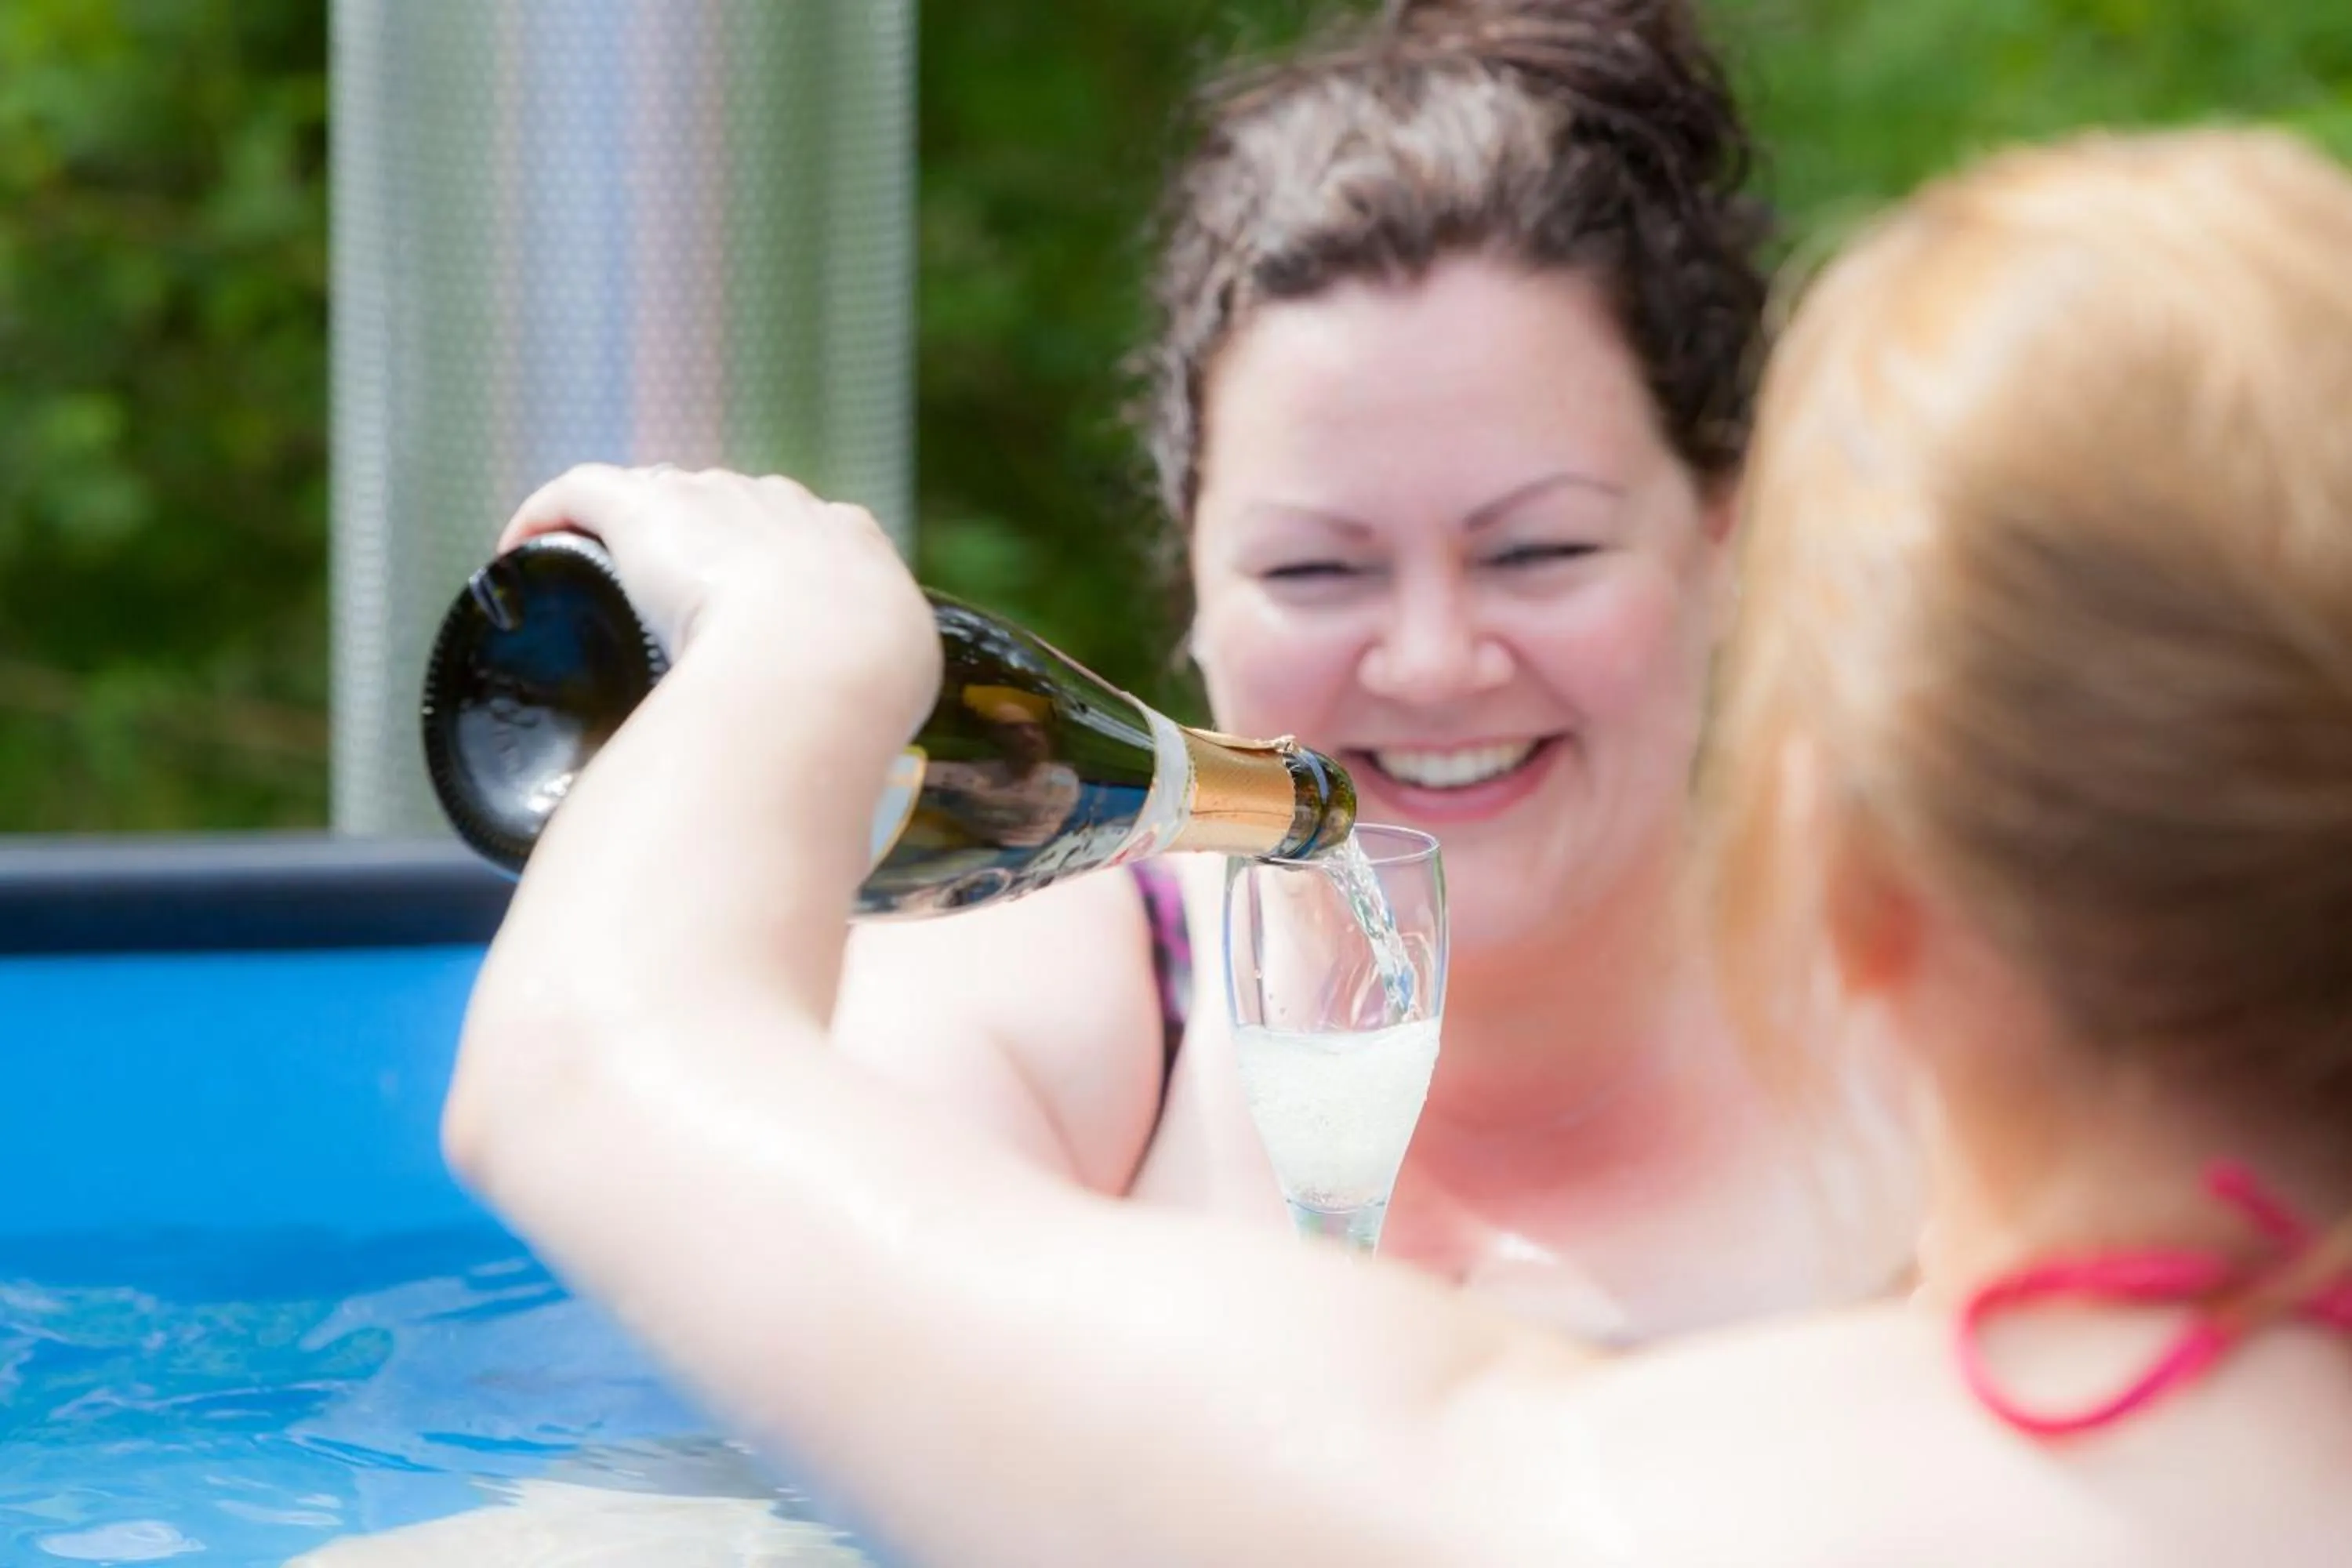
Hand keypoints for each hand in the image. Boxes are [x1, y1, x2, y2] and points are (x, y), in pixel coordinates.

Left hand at [499, 462, 940, 735]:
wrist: (822, 668)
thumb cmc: (863, 702)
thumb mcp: (892, 707)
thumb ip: (867, 729)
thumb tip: (844, 821)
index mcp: (856, 547)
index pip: (810, 536)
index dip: (777, 568)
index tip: (754, 616)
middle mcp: (786, 509)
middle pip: (734, 508)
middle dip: (701, 550)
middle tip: (669, 618)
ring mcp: (713, 502)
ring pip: (662, 494)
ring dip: (629, 532)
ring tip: (592, 586)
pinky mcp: (645, 508)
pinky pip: (584, 490)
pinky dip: (548, 510)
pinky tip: (518, 547)